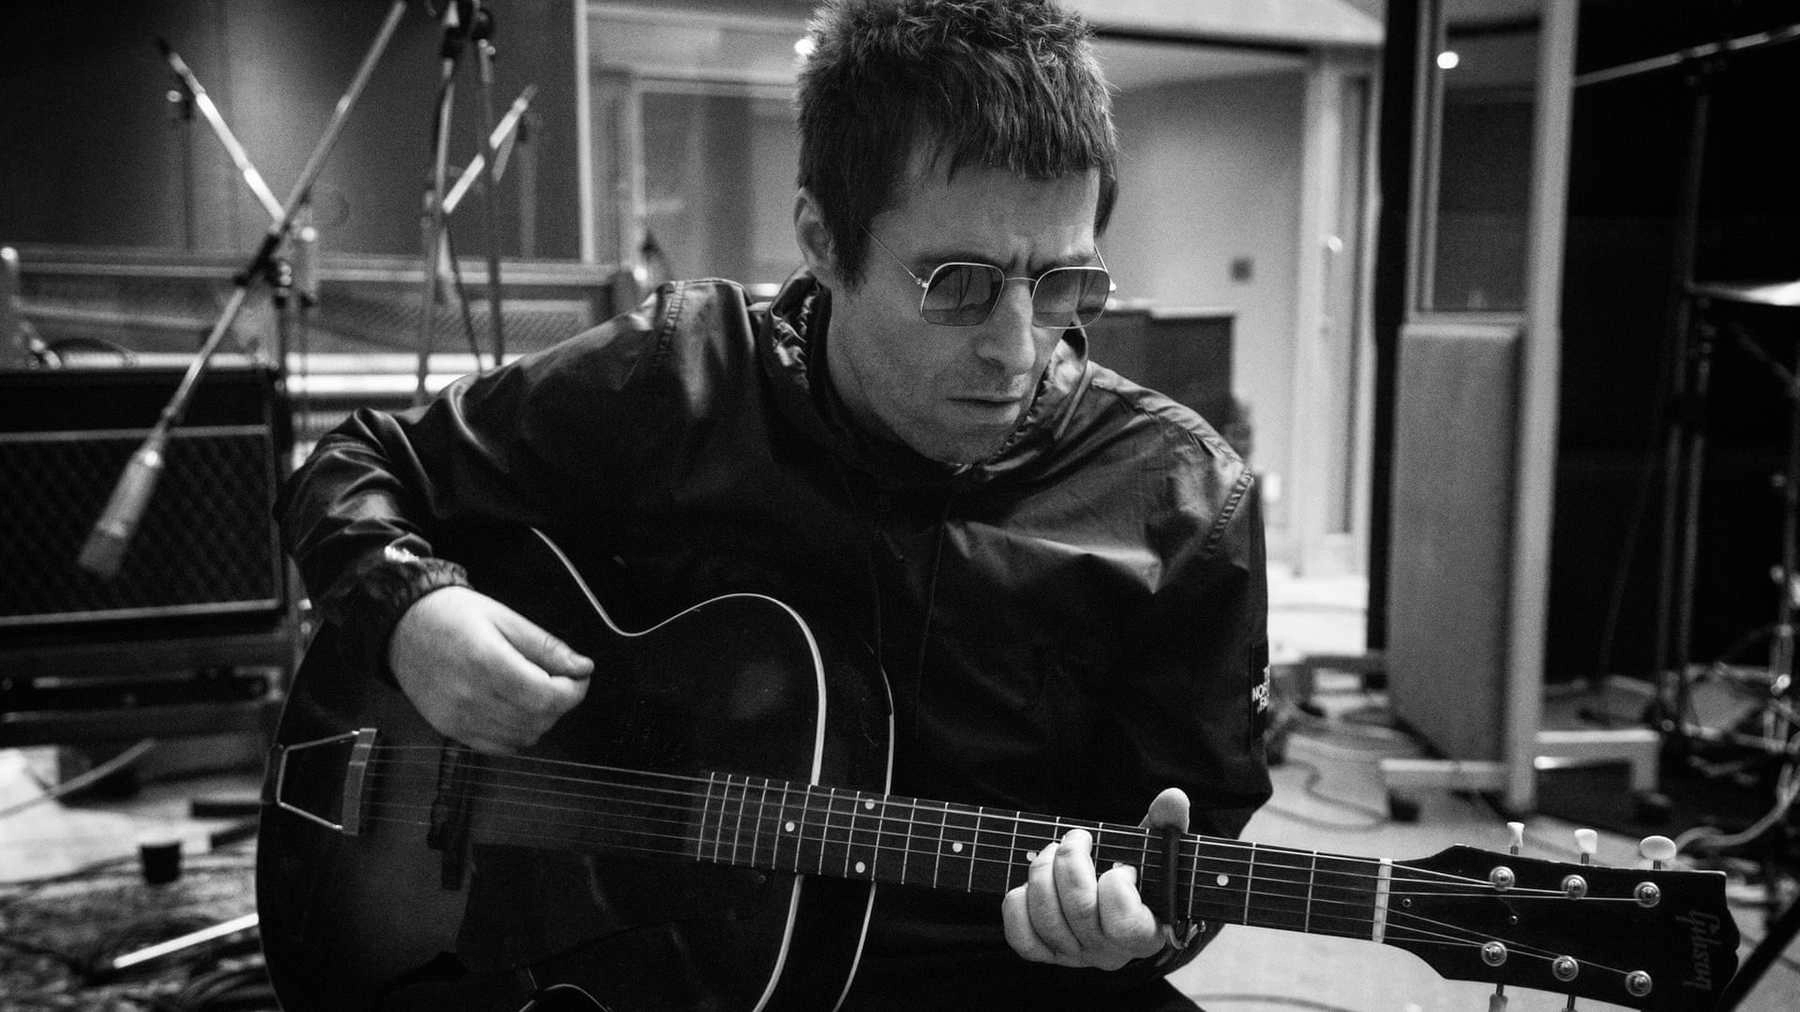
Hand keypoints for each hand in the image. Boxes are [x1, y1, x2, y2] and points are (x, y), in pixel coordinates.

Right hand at [388, 586, 592, 752]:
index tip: (579, 675)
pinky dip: (516, 733)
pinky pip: (497, 746)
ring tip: (535, 691)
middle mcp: (471, 697)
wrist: (402, 626)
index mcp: (487, 663)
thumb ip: (546, 646)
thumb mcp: (505, 618)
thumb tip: (582, 666)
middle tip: (561, 679)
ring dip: (540, 719)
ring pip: (522, 737)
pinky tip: (515, 709)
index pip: (547, 697)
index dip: (574, 690)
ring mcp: (458, 718)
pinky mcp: (450, 729)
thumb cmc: (451, 615)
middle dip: (561, 702)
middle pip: (538, 719)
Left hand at [1001, 787, 1190, 969]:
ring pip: (1046, 917)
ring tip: (1053, 852)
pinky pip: (1021, 937)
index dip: (1116, 885)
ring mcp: (1075, 955)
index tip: (1121, 865)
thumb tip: (1173, 797)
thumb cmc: (1138, 873)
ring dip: (1043, 872)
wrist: (1114, 901)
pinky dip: (1018, 905)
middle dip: (1071, 860)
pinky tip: (1031, 885)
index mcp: (1145, 933)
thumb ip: (1168, 824)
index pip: (1124, 923)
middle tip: (1077, 839)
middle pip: (1079, 909)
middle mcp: (1109, 952)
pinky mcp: (1045, 952)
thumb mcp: (1155, 850)